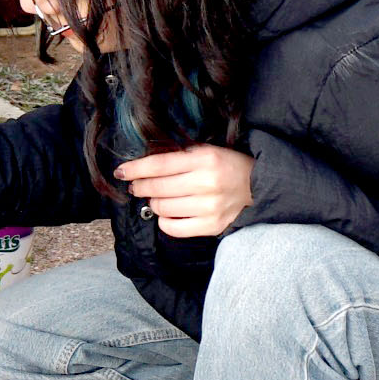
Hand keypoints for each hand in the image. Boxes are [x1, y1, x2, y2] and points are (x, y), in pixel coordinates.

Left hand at [117, 144, 253, 238]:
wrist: (257, 186)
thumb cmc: (226, 165)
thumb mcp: (205, 150)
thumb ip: (178, 156)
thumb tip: (143, 166)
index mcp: (204, 159)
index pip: (160, 165)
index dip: (136, 169)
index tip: (121, 171)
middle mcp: (206, 183)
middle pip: (157, 188)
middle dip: (140, 187)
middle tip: (137, 186)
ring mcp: (209, 207)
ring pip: (162, 208)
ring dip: (153, 203)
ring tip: (157, 198)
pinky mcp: (212, 226)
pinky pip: (174, 228)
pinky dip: (164, 221)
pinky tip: (168, 214)